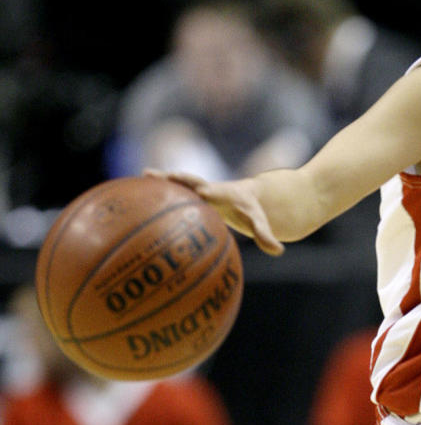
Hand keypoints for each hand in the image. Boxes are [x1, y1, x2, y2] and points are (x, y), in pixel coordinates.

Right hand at [146, 168, 284, 255]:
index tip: (193, 192)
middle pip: (188, 181)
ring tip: (138, 177)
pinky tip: (139, 196)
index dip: (202, 192)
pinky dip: (159, 193)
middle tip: (151, 174)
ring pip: (177, 184)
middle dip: (173, 178)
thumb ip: (266, 236)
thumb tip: (278, 250)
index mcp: (223, 194)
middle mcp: (208, 188)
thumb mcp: (261, 223)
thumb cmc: (253, 211)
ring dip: (159, 182)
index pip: (211, 192)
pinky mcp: (192, 196)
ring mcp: (198, 190)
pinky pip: (174, 194)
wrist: (250, 195)